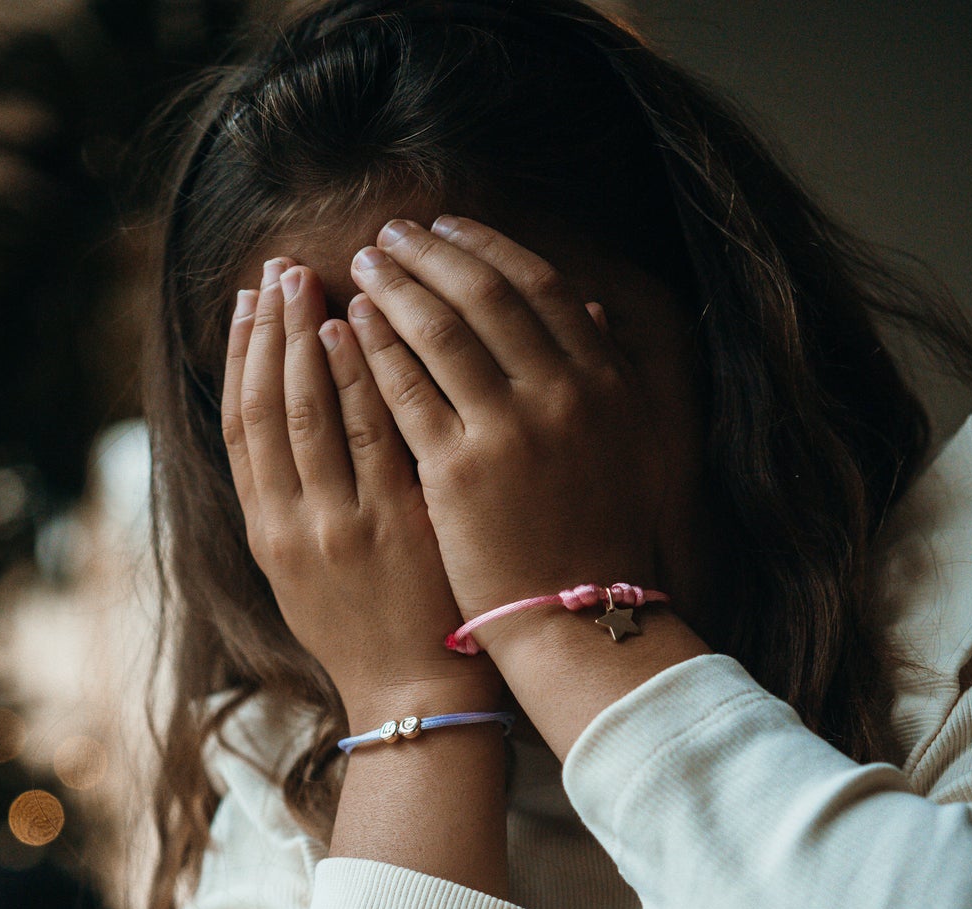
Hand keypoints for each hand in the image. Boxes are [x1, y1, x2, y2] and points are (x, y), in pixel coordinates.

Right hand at [222, 256, 503, 727]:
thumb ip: (294, 505)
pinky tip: (359, 328)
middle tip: (279, 268)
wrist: (413, 698)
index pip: (241, 426)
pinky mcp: (394, 525)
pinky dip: (360, 377)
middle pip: (271, 407)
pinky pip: (372, 434)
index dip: (239, 358)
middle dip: (271, 331)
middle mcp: (294, 525)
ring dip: (310, 338)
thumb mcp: (306, 577)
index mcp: (267, 535)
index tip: (245, 302)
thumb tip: (286, 430)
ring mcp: (344, 523)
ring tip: (313, 280)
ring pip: (312, 412)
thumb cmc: (369, 635)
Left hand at [345, 217, 660, 650]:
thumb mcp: (625, 443)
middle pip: (484, 296)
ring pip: (441, 334)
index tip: (444, 228)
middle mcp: (562, 395)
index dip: (484, 247)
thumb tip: (588, 304)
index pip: (537, 286)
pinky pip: (405, 393)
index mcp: (604, 381)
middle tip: (388, 235)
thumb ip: (607, 370)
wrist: (572, 618)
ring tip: (359, 267)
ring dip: (396, 289)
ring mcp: (509, 432)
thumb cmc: (594, 535)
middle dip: (430, 255)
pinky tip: (346, 329)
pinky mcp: (459, 474)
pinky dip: (375, 351)